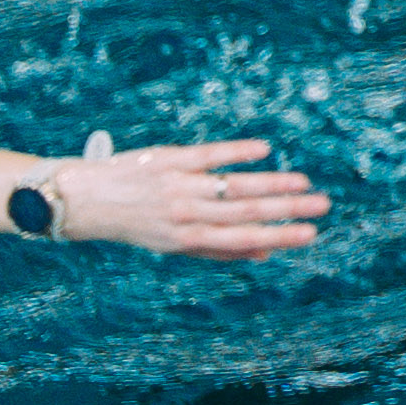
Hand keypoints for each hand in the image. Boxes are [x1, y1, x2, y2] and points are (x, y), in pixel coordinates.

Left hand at [37, 137, 327, 259]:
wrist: (83, 201)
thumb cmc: (134, 224)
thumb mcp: (171, 245)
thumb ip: (216, 249)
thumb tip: (263, 254)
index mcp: (186, 238)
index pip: (241, 239)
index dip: (278, 237)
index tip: (310, 234)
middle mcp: (184, 213)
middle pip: (245, 212)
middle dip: (287, 209)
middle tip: (322, 204)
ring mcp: (177, 185)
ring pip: (233, 185)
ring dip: (272, 183)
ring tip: (303, 182)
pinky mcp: (169, 159)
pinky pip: (208, 155)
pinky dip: (237, 152)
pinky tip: (264, 149)